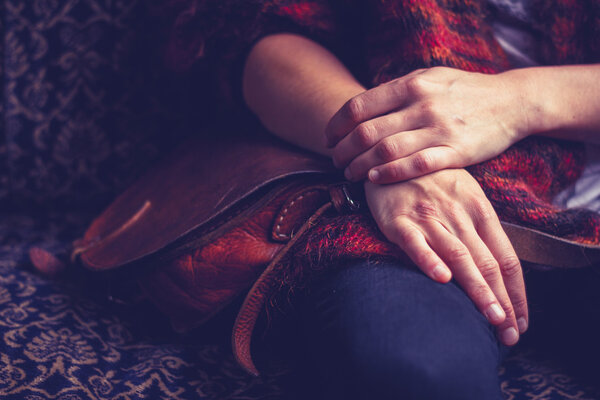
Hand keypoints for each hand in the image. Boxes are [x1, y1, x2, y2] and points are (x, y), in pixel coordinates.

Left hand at [327, 67, 526, 182]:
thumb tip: (361, 108)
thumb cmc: (464, 91)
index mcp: (411, 84)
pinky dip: (390, 173)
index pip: (359, 106)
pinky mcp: (455, 151)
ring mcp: (438, 128)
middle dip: (343, 150)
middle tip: (334, 161)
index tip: (328, 138)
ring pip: (385, 151)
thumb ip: (397, 91)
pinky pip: (415, 165)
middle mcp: (421, 105)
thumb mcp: (429, 78)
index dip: (336, 125)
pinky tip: (375, 179)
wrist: (512, 101)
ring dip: (360, 166)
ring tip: (349, 173)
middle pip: (366, 132)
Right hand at [365, 169, 527, 344]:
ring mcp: (429, 217)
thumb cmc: (431, 180)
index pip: (506, 257)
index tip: (521, 320)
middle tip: (510, 332)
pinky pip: (415, 242)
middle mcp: (458, 215)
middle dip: (502, 300)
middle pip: (487, 262)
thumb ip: (479, 229)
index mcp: (480, 209)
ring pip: (459, 256)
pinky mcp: (399, 220)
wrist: (393, 156)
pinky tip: (441, 279)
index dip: (517, 291)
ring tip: (492, 317)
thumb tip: (498, 271)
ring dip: (478, 289)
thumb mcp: (465, 195)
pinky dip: (429, 260)